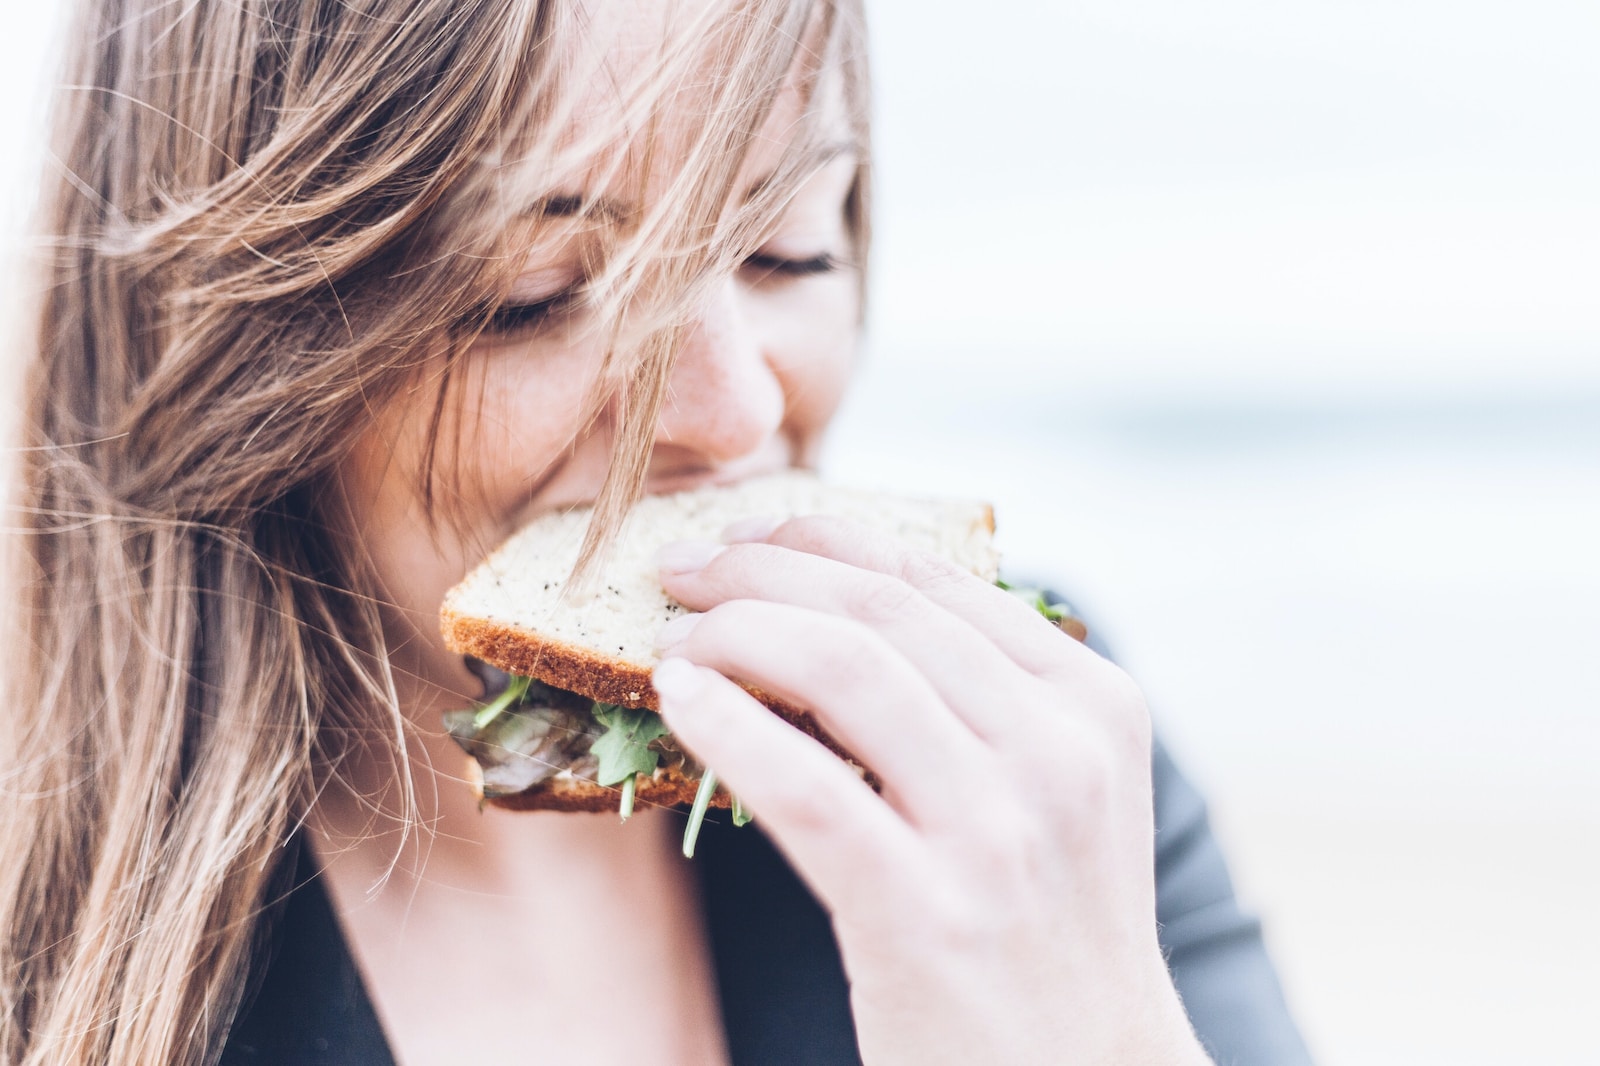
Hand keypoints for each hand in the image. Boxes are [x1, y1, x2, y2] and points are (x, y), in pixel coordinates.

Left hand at [651, 516, 1212, 1065]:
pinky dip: (726, 725)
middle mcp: (1058, 750)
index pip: (935, 577)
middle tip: (683, 573)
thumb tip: (831, 610)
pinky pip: (802, 786)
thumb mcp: (1051, 793)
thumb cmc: (1043, 930)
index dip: (823, 539)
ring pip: (844, 668)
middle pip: (881, 609)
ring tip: (674, 640)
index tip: (747, 537)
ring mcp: (999, 831)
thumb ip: (978, 700)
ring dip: (735, 633)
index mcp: (1091, 703)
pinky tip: (679, 700)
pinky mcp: (926, 913)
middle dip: (762, 571)